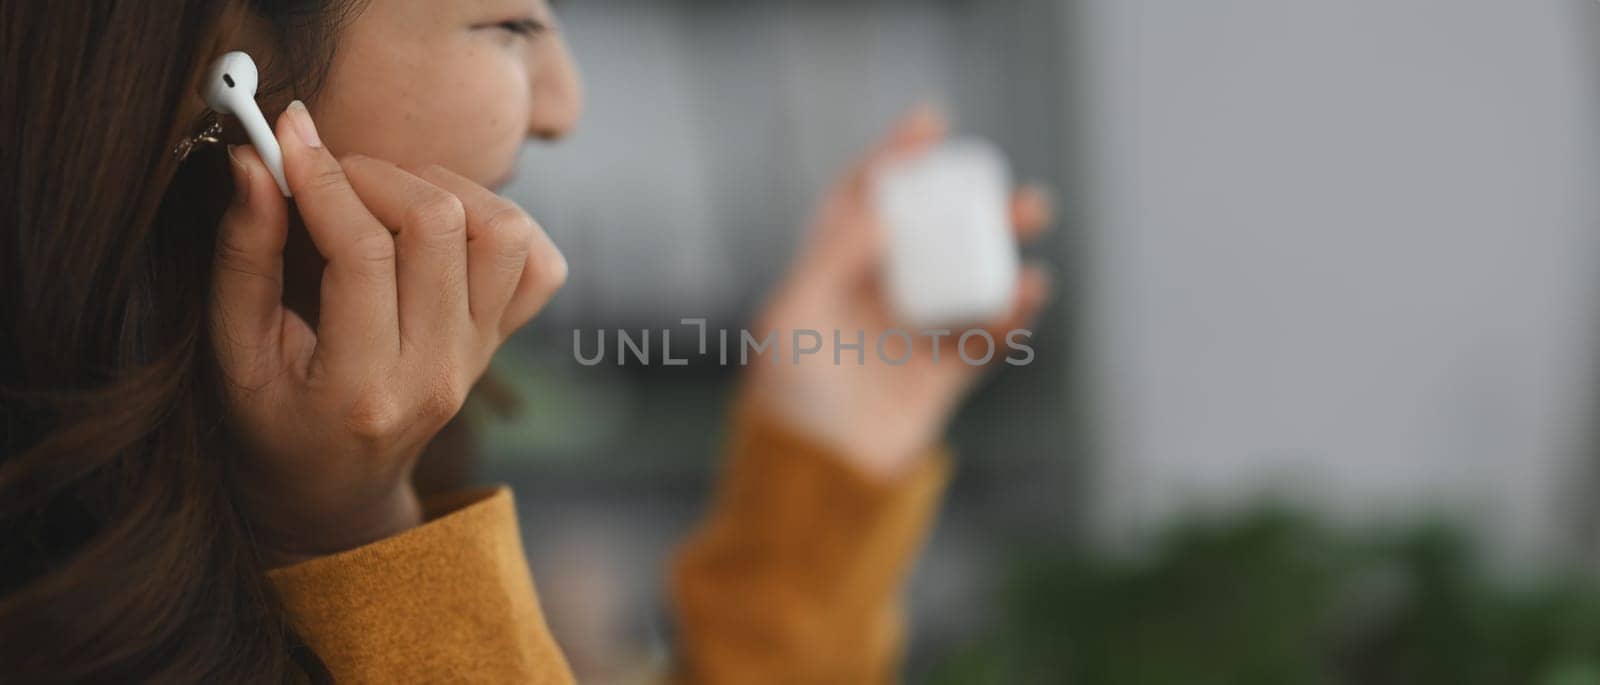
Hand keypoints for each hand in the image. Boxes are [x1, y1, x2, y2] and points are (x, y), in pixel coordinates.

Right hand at [208, 102, 566, 562]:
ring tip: (383, 195)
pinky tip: (439, 227)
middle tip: (326, 173)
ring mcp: (478, 357)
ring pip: (502, 231)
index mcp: (361, 389)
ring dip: (443, 188)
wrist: (336, 488)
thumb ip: (242, 258)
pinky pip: (539, 263)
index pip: (364, 255)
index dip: (323, 181)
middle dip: (375, 174)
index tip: (284, 140)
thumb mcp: (234, 353)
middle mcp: (437, 373)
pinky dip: (500, 223)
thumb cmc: (271, 420)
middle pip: (439, 227)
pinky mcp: (500, 342)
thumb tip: (253, 163)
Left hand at [742, 106, 1052, 479]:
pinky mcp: (939, 378)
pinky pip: (984, 335)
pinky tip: (1031, 285)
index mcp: (827, 275)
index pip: (864, 201)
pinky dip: (1011, 308)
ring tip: (1031, 216)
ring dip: (998, 245)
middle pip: (925, 233)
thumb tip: (887, 206)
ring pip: (962, 276)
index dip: (895, 160)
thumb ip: (835, 255)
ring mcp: (907, 336)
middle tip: (997, 175)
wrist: (813, 486)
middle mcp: (870, 298)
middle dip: (963, 200)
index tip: (931, 123)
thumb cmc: (786, 401)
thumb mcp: (794, 317)